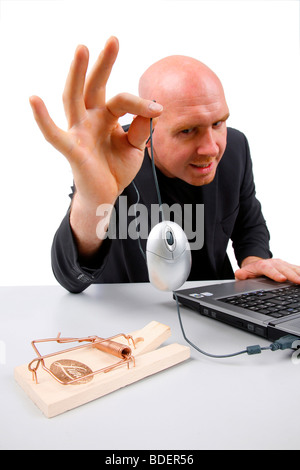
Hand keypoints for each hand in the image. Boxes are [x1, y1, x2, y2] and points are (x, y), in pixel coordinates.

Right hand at [29, 37, 162, 207]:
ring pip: (73, 98)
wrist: (106, 195)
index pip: (122, 100)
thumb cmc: (116, 168)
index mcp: (106, 116)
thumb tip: (154, 110)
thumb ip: (142, 129)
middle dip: (103, 63)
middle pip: (94, 86)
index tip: (158, 110)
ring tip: (82, 49)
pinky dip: (43, 119)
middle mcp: (90, 119)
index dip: (141, 103)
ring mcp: (78, 131)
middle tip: (114, 40)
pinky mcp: (71, 149)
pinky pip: (54, 134)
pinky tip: (34, 100)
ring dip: (76, 74)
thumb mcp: (134, 147)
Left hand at [235, 256, 299, 283]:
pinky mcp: (288, 266)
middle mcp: (273, 263)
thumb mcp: (244, 273)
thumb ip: (242, 274)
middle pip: (283, 268)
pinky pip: (296, 269)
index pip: (268, 269)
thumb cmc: (252, 271)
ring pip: (292, 268)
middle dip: (292, 275)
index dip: (275, 274)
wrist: (257, 264)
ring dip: (299, 274)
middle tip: (299, 281)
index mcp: (262, 265)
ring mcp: (282, 264)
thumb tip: (239, 274)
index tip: (282, 279)